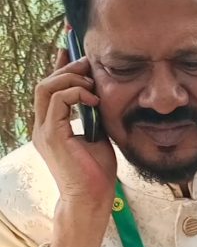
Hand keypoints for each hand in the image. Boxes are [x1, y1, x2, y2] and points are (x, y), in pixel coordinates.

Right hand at [32, 49, 117, 246]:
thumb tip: (103, 95)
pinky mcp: (53, 136)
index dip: (60, 65)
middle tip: (90, 63)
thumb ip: (95, 115)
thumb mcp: (99, 134)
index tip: (74, 48)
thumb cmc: (97, 171)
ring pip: (46, 88)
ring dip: (71, 78)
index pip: (50, 88)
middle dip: (67, 67)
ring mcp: (45, 130)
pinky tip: (94, 99)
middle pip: (45, 83)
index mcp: (52, 125)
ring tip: (92, 83)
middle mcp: (43, 125)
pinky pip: (57, 101)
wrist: (92, 197)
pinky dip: (76, 93)